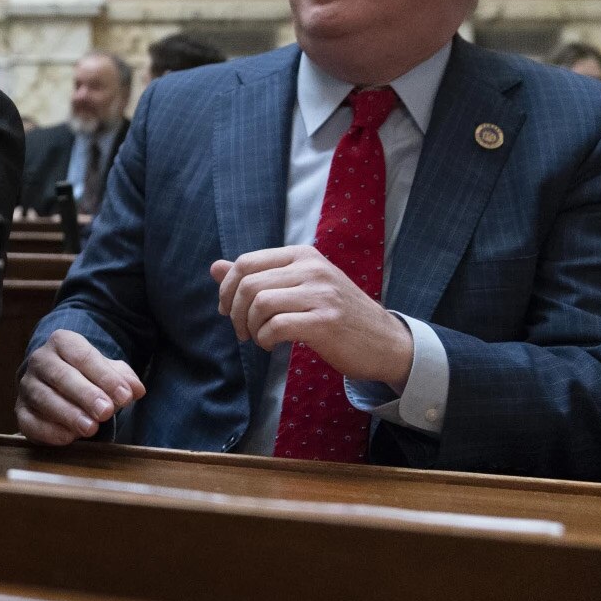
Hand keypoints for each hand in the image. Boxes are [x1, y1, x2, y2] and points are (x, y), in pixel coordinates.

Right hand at [16, 329, 145, 445]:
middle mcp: (40, 361)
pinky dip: (48, 431)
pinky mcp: (21, 411)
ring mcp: (27, 386)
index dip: (104, 376)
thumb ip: (122, 377)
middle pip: (61, 376)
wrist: (55, 382)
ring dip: (68, 414)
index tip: (125, 396)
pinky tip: (69, 438)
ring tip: (91, 428)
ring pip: (43, 398)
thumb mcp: (106, 370)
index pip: (82, 356)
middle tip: (106, 412)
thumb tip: (136, 389)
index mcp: (61, 342)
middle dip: (86, 395)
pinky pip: (29, 421)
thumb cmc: (86, 375)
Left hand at [213, 246, 413, 386]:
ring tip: (258, 338)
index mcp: (303, 255)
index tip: (227, 310)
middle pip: (248, 284)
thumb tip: (214, 267)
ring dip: (250, 327)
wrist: (386, 342)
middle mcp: (312, 268)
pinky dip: (264, 339)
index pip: (246, 262)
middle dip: (235, 312)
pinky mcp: (325, 322)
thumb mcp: (299, 286)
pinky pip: (276, 326)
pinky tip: (271, 344)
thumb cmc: (338, 314)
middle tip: (240, 331)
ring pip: (259, 303)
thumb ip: (258, 276)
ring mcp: (321, 294)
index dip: (227, 288)